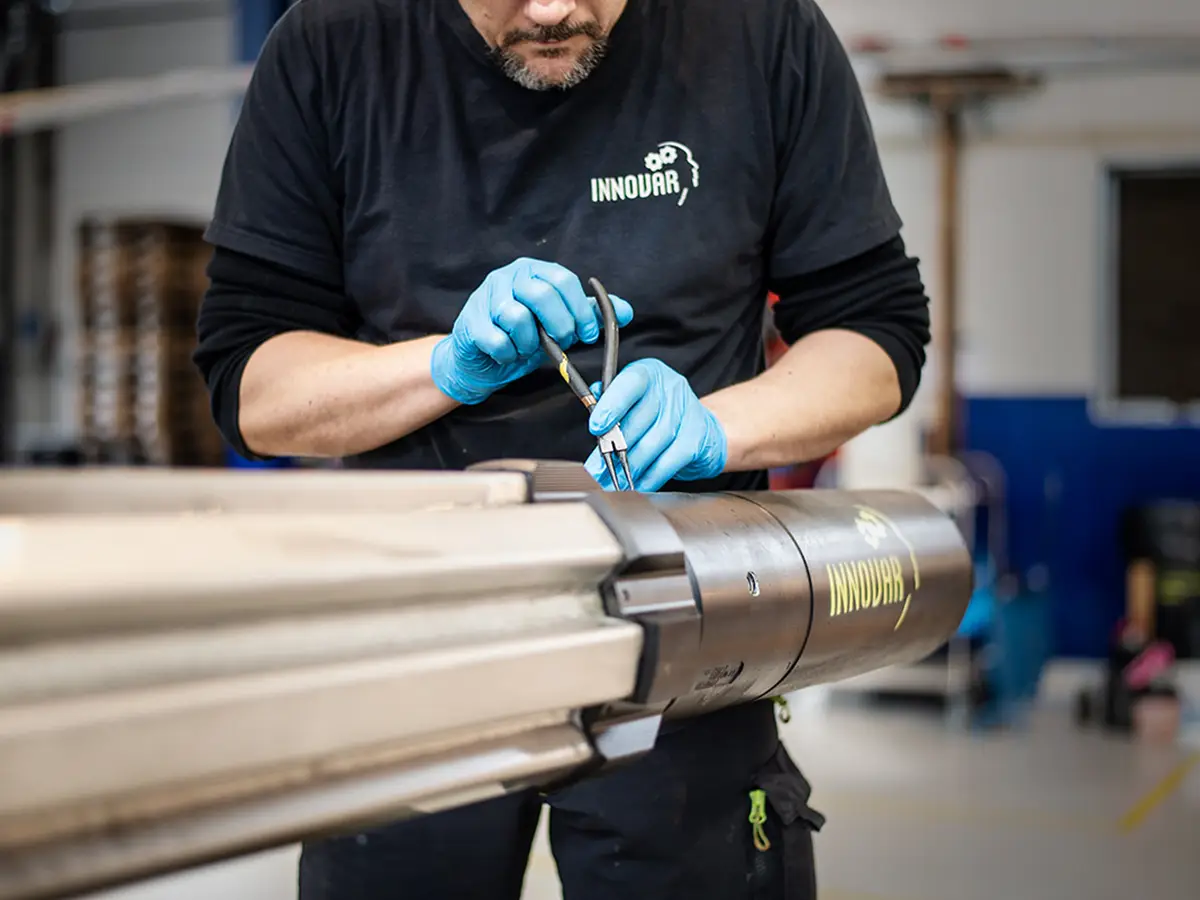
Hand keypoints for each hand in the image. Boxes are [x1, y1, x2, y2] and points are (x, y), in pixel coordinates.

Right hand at [431, 258, 633, 404]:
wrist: (482, 359)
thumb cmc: (523, 337)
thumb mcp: (559, 324)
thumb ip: (589, 314)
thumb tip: (627, 311)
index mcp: (532, 270)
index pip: (563, 279)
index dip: (580, 309)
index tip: (588, 334)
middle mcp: (507, 276)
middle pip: (541, 294)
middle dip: (559, 325)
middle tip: (563, 343)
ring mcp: (484, 296)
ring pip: (516, 316)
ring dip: (530, 342)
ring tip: (528, 348)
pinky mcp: (470, 321)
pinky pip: (496, 338)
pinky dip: (508, 353)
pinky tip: (508, 354)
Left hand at [584, 359, 727, 491]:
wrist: (702, 429)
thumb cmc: (659, 414)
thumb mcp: (634, 401)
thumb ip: (610, 406)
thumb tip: (593, 417)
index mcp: (649, 374)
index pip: (629, 384)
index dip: (611, 406)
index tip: (597, 428)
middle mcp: (669, 388)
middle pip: (638, 420)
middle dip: (614, 449)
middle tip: (598, 468)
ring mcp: (686, 412)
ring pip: (651, 444)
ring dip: (630, 466)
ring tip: (615, 480)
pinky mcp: (696, 438)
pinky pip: (668, 462)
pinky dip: (650, 476)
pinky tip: (638, 484)